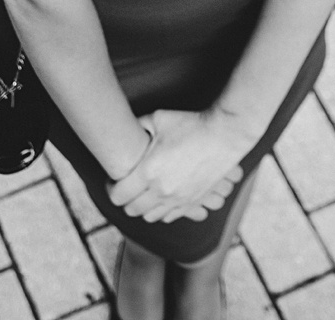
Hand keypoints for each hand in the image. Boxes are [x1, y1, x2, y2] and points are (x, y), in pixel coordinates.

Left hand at [106, 108, 252, 223]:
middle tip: (125, 186)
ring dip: (142, 207)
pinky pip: (168, 217)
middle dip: (124, 199)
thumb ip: (138, 125)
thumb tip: (126, 127)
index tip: (113, 179)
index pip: (118, 195)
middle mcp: (161, 191)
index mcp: (148, 172)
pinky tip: (159, 197)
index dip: (110, 188)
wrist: (223, 135)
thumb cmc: (190, 124)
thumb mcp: (158, 118)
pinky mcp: (192, 202)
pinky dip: (160, 211)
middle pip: (131, 209)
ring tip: (141, 192)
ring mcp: (177, 200)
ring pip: (149, 217)